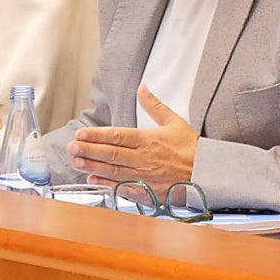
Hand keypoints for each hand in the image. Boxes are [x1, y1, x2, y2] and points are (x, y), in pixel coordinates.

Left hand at [66, 85, 197, 194]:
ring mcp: (144, 177)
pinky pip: (122, 188)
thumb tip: (142, 88)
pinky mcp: (147, 192)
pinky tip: (92, 179)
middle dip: (89, 150)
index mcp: (149, 140)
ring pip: (113, 171)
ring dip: (92, 166)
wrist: (208, 175)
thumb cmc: (191, 149)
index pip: (117, 136)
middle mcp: (143, 159)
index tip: (81, 133)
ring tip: (75, 161)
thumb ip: (154, 105)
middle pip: (111, 154)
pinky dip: (106, 184)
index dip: (97, 135)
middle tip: (71, 147)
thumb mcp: (174, 121)